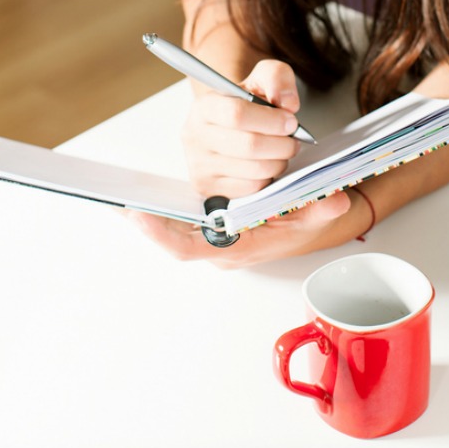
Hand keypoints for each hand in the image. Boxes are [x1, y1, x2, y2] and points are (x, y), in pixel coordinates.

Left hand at [129, 188, 354, 267]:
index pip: (191, 248)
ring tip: (119, 200)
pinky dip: (161, 210)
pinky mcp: (207, 225)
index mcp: (237, 249)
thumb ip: (321, 209)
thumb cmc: (303, 222)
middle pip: (173, 240)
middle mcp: (219, 248)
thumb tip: (333, 202)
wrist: (305, 223)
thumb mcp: (314, 215)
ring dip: (150, 216)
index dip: (162, 234)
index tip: (137, 216)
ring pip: (171, 230)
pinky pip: (176, 221)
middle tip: (116, 204)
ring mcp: (211, 238)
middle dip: (148, 221)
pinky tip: (137, 198)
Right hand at [181, 58, 304, 199]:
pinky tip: (266, 164)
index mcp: (204, 106)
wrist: (228, 127)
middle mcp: (194, 135)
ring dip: (279, 162)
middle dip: (282, 144)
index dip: (271, 120)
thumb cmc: (247, 104)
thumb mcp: (261, 78)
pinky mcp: (207, 187)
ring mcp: (199, 165)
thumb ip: (277, 77)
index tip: (291, 121)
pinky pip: (250, 188)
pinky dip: (267, 178)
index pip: (237, 114)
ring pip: (254, 170)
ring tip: (282, 151)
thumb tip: (288, 103)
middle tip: (294, 140)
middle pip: (249, 146)